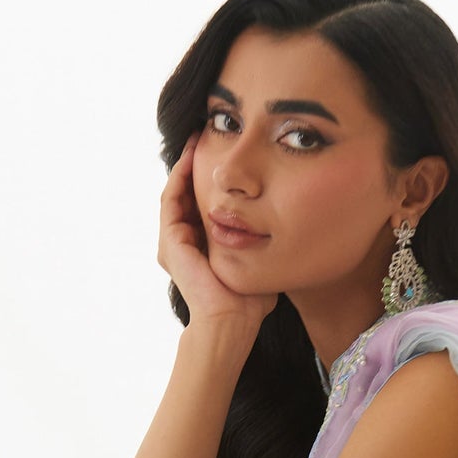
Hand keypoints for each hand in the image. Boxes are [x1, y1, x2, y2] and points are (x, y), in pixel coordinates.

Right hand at [160, 132, 276, 346]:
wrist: (232, 323)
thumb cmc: (250, 302)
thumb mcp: (259, 260)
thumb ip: (263, 242)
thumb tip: (286, 225)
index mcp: (202, 247)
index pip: (203, 204)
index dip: (211, 179)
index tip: (226, 154)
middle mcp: (183, 244)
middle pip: (187, 194)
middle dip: (195, 164)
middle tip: (205, 135)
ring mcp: (174, 243)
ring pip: (176, 192)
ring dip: (184, 164)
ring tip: (195, 138)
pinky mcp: (171, 242)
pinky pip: (171, 200)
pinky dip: (179, 177)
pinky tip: (191, 157)